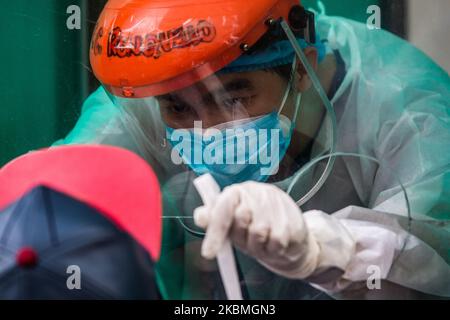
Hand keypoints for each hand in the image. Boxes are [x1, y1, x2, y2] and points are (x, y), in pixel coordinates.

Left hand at [194, 181, 321, 278]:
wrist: (291, 234)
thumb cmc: (255, 226)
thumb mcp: (232, 224)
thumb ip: (215, 218)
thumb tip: (200, 216)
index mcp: (239, 191)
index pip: (224, 207)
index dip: (215, 230)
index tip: (208, 253)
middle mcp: (257, 193)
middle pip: (241, 220)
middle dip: (241, 238)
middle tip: (247, 240)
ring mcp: (276, 204)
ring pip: (258, 233)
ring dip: (258, 245)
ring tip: (263, 241)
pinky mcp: (293, 219)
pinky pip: (276, 242)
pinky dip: (274, 249)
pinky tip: (276, 243)